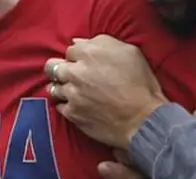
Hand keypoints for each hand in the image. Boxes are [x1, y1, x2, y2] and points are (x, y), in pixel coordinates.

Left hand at [45, 35, 169, 149]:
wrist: (142, 119)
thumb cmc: (141, 84)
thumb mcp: (130, 52)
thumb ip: (102, 43)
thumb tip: (80, 43)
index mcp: (89, 53)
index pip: (70, 49)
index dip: (77, 56)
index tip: (85, 62)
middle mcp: (75, 72)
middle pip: (52, 66)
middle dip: (60, 69)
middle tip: (71, 75)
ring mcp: (71, 94)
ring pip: (52, 87)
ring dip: (60, 87)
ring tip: (72, 91)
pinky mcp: (72, 113)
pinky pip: (59, 106)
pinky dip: (66, 105)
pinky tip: (76, 105)